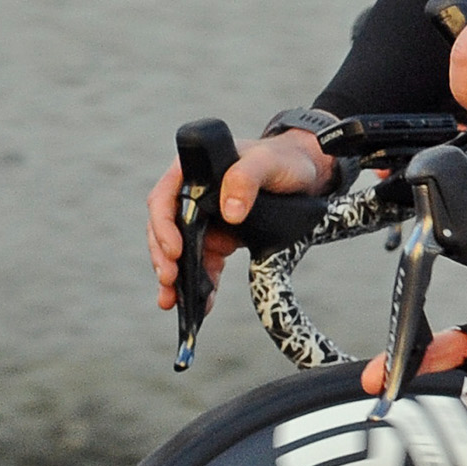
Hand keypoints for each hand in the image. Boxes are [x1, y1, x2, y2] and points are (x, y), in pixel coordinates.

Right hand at [145, 127, 333, 310]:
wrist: (303, 172)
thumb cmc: (281, 160)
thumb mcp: (267, 163)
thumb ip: (246, 178)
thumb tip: (230, 212)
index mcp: (191, 172)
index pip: (164, 199)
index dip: (163, 226)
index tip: (175, 250)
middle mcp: (190, 196)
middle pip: (165, 230)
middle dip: (164, 258)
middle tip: (169, 281)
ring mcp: (203, 220)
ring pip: (181, 252)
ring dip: (177, 278)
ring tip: (174, 303)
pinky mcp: (218, 238)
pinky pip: (204, 264)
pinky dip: (202, 285)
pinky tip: (201, 305)